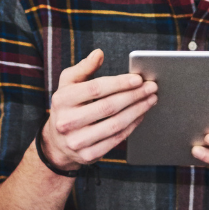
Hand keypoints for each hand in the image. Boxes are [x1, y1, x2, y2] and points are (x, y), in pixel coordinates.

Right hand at [40, 49, 156, 169]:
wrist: (57, 142)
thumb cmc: (68, 106)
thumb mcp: (68, 84)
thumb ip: (83, 68)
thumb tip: (99, 53)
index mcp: (61, 99)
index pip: (95, 89)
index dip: (119, 83)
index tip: (138, 78)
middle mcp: (66, 122)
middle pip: (108, 107)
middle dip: (134, 95)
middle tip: (151, 87)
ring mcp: (77, 141)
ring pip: (115, 124)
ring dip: (138, 111)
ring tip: (151, 100)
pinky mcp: (88, 155)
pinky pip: (116, 139)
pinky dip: (132, 126)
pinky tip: (141, 115)